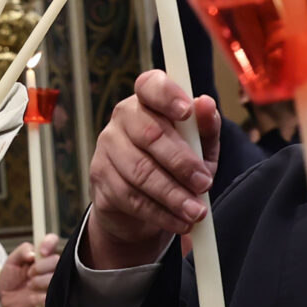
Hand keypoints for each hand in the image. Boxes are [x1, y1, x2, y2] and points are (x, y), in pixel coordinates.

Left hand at [0, 234, 58, 306]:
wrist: (5, 297)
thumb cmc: (11, 276)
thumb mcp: (12, 261)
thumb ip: (22, 251)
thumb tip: (32, 254)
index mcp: (42, 254)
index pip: (53, 240)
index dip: (49, 243)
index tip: (41, 252)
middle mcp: (51, 266)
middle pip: (56, 260)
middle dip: (41, 266)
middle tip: (29, 273)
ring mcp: (54, 282)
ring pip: (57, 278)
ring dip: (40, 281)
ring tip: (29, 285)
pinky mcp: (52, 298)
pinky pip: (52, 295)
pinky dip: (41, 296)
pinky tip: (33, 297)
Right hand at [84, 70, 218, 270]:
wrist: (138, 204)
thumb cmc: (173, 165)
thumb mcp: (197, 147)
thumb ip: (204, 127)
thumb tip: (207, 104)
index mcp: (148, 100)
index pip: (151, 86)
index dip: (168, 96)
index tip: (187, 111)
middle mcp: (123, 117)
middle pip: (149, 134)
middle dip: (181, 163)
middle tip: (204, 183)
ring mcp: (107, 147)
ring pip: (140, 171)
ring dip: (172, 195)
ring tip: (196, 211)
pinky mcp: (100, 177)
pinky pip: (130, 197)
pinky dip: (159, 212)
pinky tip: (179, 221)